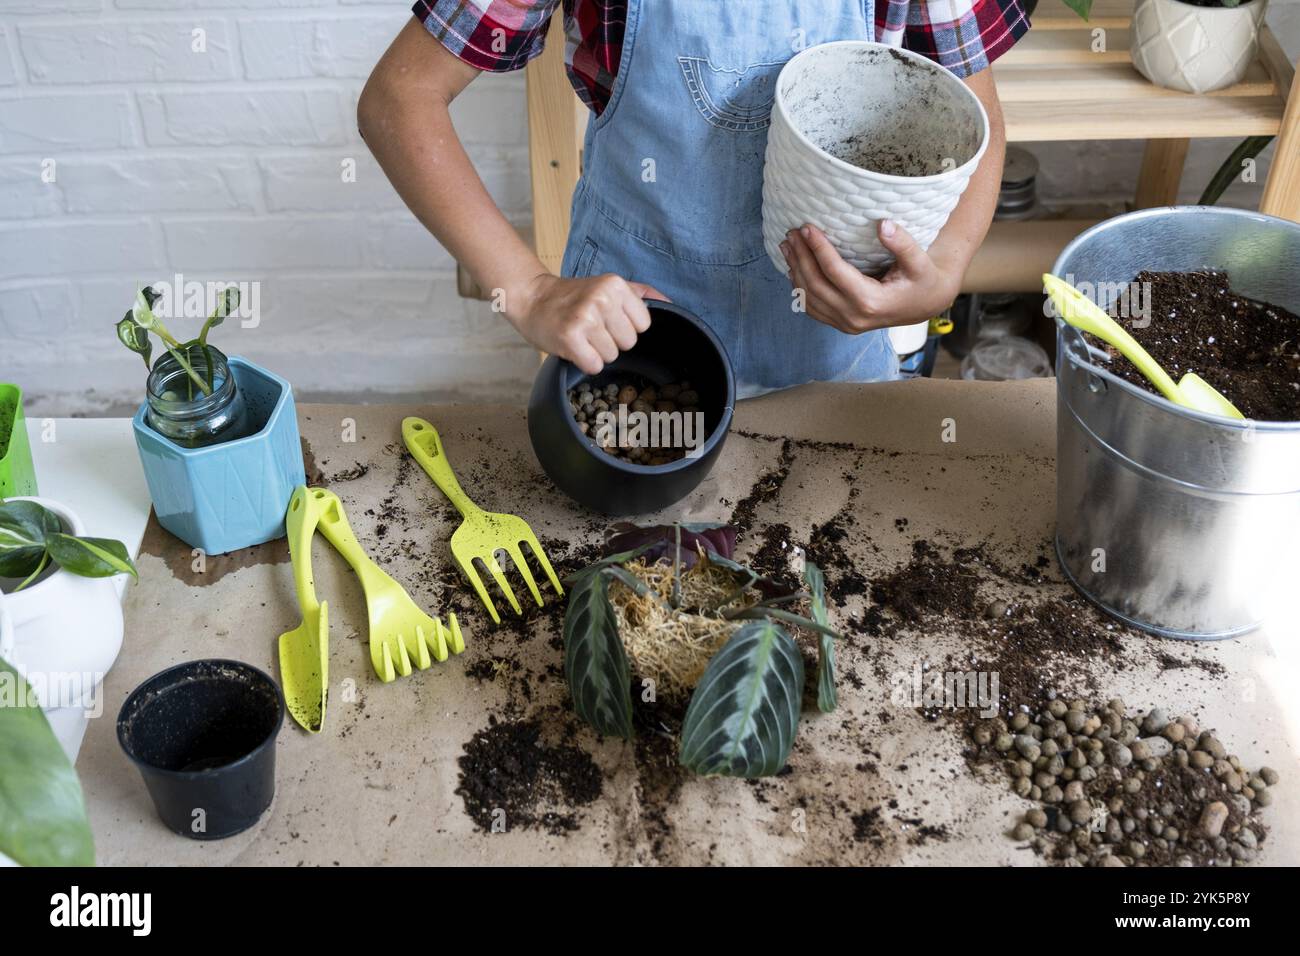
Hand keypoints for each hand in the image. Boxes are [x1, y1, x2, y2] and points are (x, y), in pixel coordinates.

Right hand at [506, 273, 669, 373]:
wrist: (532, 298)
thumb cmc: (573, 296)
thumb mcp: (607, 285)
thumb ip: (640, 294)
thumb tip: (671, 304)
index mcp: (616, 285)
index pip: (643, 325)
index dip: (626, 327)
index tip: (607, 319)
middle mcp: (603, 299)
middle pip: (629, 343)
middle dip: (612, 341)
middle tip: (591, 328)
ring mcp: (586, 318)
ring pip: (611, 356)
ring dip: (596, 352)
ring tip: (581, 336)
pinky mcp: (570, 338)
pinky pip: (594, 365)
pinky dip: (585, 362)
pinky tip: (574, 347)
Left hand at [780, 222, 959, 333]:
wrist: (924, 304)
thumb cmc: (922, 279)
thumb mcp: (919, 261)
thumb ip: (902, 243)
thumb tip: (883, 224)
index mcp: (870, 301)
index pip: (834, 271)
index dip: (818, 248)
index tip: (806, 227)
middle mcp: (853, 316)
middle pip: (815, 284)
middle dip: (801, 256)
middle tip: (792, 233)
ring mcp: (845, 323)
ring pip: (809, 298)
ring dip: (794, 270)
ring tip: (787, 246)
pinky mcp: (841, 324)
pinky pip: (812, 308)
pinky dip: (799, 287)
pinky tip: (794, 267)